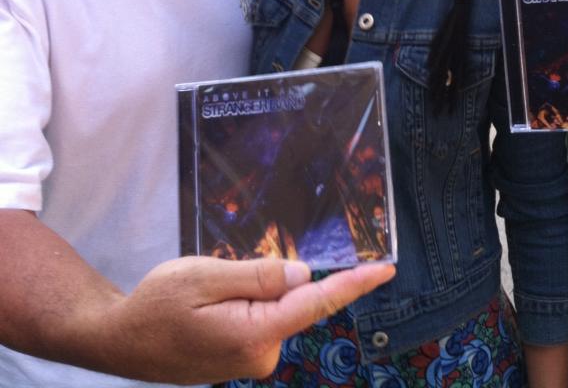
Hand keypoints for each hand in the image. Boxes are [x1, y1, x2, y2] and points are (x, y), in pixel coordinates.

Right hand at [103, 256, 395, 383]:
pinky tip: (207, 305)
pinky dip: (243, 302)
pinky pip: (257, 319)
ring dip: (250, 290)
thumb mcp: (206, 275)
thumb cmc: (158, 303)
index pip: (316, 302)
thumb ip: (259, 275)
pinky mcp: (239, 358)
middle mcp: (260, 354)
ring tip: (203, 293)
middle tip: (217, 275)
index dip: (353, 283)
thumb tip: (304, 275)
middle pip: (291, 300)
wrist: (120, 340)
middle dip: (271, 276)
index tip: (385, 268)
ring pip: (272, 307)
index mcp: (255, 333)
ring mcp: (249, 360)